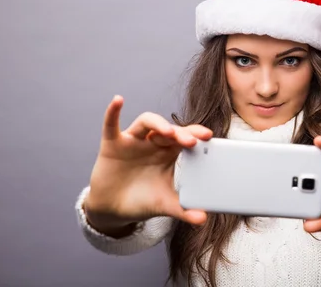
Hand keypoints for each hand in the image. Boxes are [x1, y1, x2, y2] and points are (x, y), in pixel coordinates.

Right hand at [84, 95, 210, 233]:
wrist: (115, 209)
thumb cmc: (144, 199)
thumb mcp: (165, 204)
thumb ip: (184, 209)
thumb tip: (203, 219)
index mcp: (171, 153)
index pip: (186, 138)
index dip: (197, 134)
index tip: (209, 137)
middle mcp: (154, 142)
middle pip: (170, 129)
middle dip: (181, 133)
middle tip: (192, 141)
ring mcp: (134, 141)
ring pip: (147, 122)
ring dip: (158, 123)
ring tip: (168, 132)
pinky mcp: (113, 143)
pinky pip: (111, 124)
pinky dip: (113, 112)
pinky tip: (118, 101)